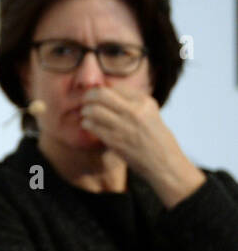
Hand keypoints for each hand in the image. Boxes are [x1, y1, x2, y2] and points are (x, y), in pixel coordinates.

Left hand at [79, 88, 204, 206]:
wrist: (165, 163)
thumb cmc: (155, 138)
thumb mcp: (150, 113)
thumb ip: (131, 101)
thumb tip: (105, 88)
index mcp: (144, 102)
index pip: (114, 87)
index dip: (102, 89)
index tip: (98, 95)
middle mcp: (135, 111)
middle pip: (100, 94)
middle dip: (89, 96)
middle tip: (86, 100)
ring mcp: (124, 126)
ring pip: (92, 110)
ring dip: (85, 111)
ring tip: (86, 114)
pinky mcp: (115, 140)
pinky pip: (92, 126)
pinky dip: (87, 123)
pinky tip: (89, 125)